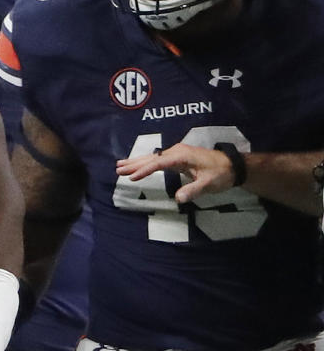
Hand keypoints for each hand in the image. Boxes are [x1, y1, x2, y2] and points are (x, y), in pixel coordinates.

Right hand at [116, 143, 236, 203]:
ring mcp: (176, 154)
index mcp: (181, 156)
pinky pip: (157, 160)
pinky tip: (137, 165)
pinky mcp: (177, 158)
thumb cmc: (221, 174)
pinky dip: (145, 163)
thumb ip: (193, 190)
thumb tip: (179, 199)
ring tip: (120, 165)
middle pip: (151, 158)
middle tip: (117, 169)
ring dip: (136, 162)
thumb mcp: (209, 184)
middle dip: (134, 164)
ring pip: (152, 158)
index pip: (159, 163)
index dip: (145, 170)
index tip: (132, 177)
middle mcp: (176, 152)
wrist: (232, 166)